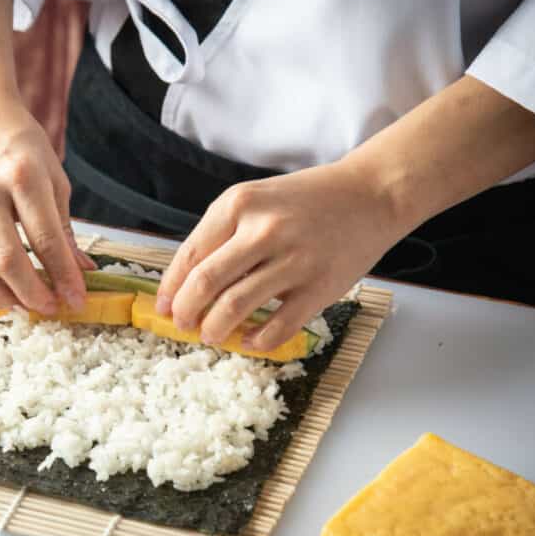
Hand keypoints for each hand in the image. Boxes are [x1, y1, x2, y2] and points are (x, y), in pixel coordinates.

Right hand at [0, 93, 93, 313]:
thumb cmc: (18, 143)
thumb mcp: (52, 176)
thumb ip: (64, 227)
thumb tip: (82, 270)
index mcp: (22, 176)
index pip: (47, 239)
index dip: (64, 277)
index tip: (77, 300)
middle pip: (7, 260)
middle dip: (33, 294)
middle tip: (49, 307)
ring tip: (17, 304)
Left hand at [156, 161, 406, 349]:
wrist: (370, 194)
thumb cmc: (306, 200)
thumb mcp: (256, 199)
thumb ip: (222, 234)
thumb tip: (186, 284)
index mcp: (240, 204)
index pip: (191, 254)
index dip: (171, 287)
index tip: (164, 307)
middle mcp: (263, 230)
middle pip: (206, 283)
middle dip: (186, 311)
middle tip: (183, 325)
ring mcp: (293, 260)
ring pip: (235, 307)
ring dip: (215, 329)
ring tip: (210, 335)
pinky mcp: (319, 287)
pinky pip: (278, 327)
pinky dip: (257, 341)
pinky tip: (250, 340)